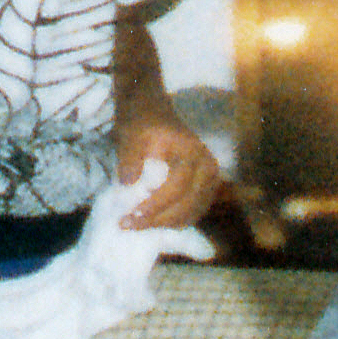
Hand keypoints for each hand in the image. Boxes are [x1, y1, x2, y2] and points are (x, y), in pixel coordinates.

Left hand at [110, 108, 225, 229]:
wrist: (154, 113)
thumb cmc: (143, 123)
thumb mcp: (132, 134)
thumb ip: (130, 157)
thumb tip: (128, 184)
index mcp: (194, 152)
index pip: (177, 188)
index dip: (154, 205)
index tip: (130, 215)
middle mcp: (208, 168)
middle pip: (186, 206)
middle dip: (156, 220)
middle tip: (127, 224)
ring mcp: (210, 181)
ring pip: (190, 214)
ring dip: (163, 224)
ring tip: (135, 224)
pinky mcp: (205, 191)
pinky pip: (191, 214)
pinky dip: (171, 222)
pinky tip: (149, 221)